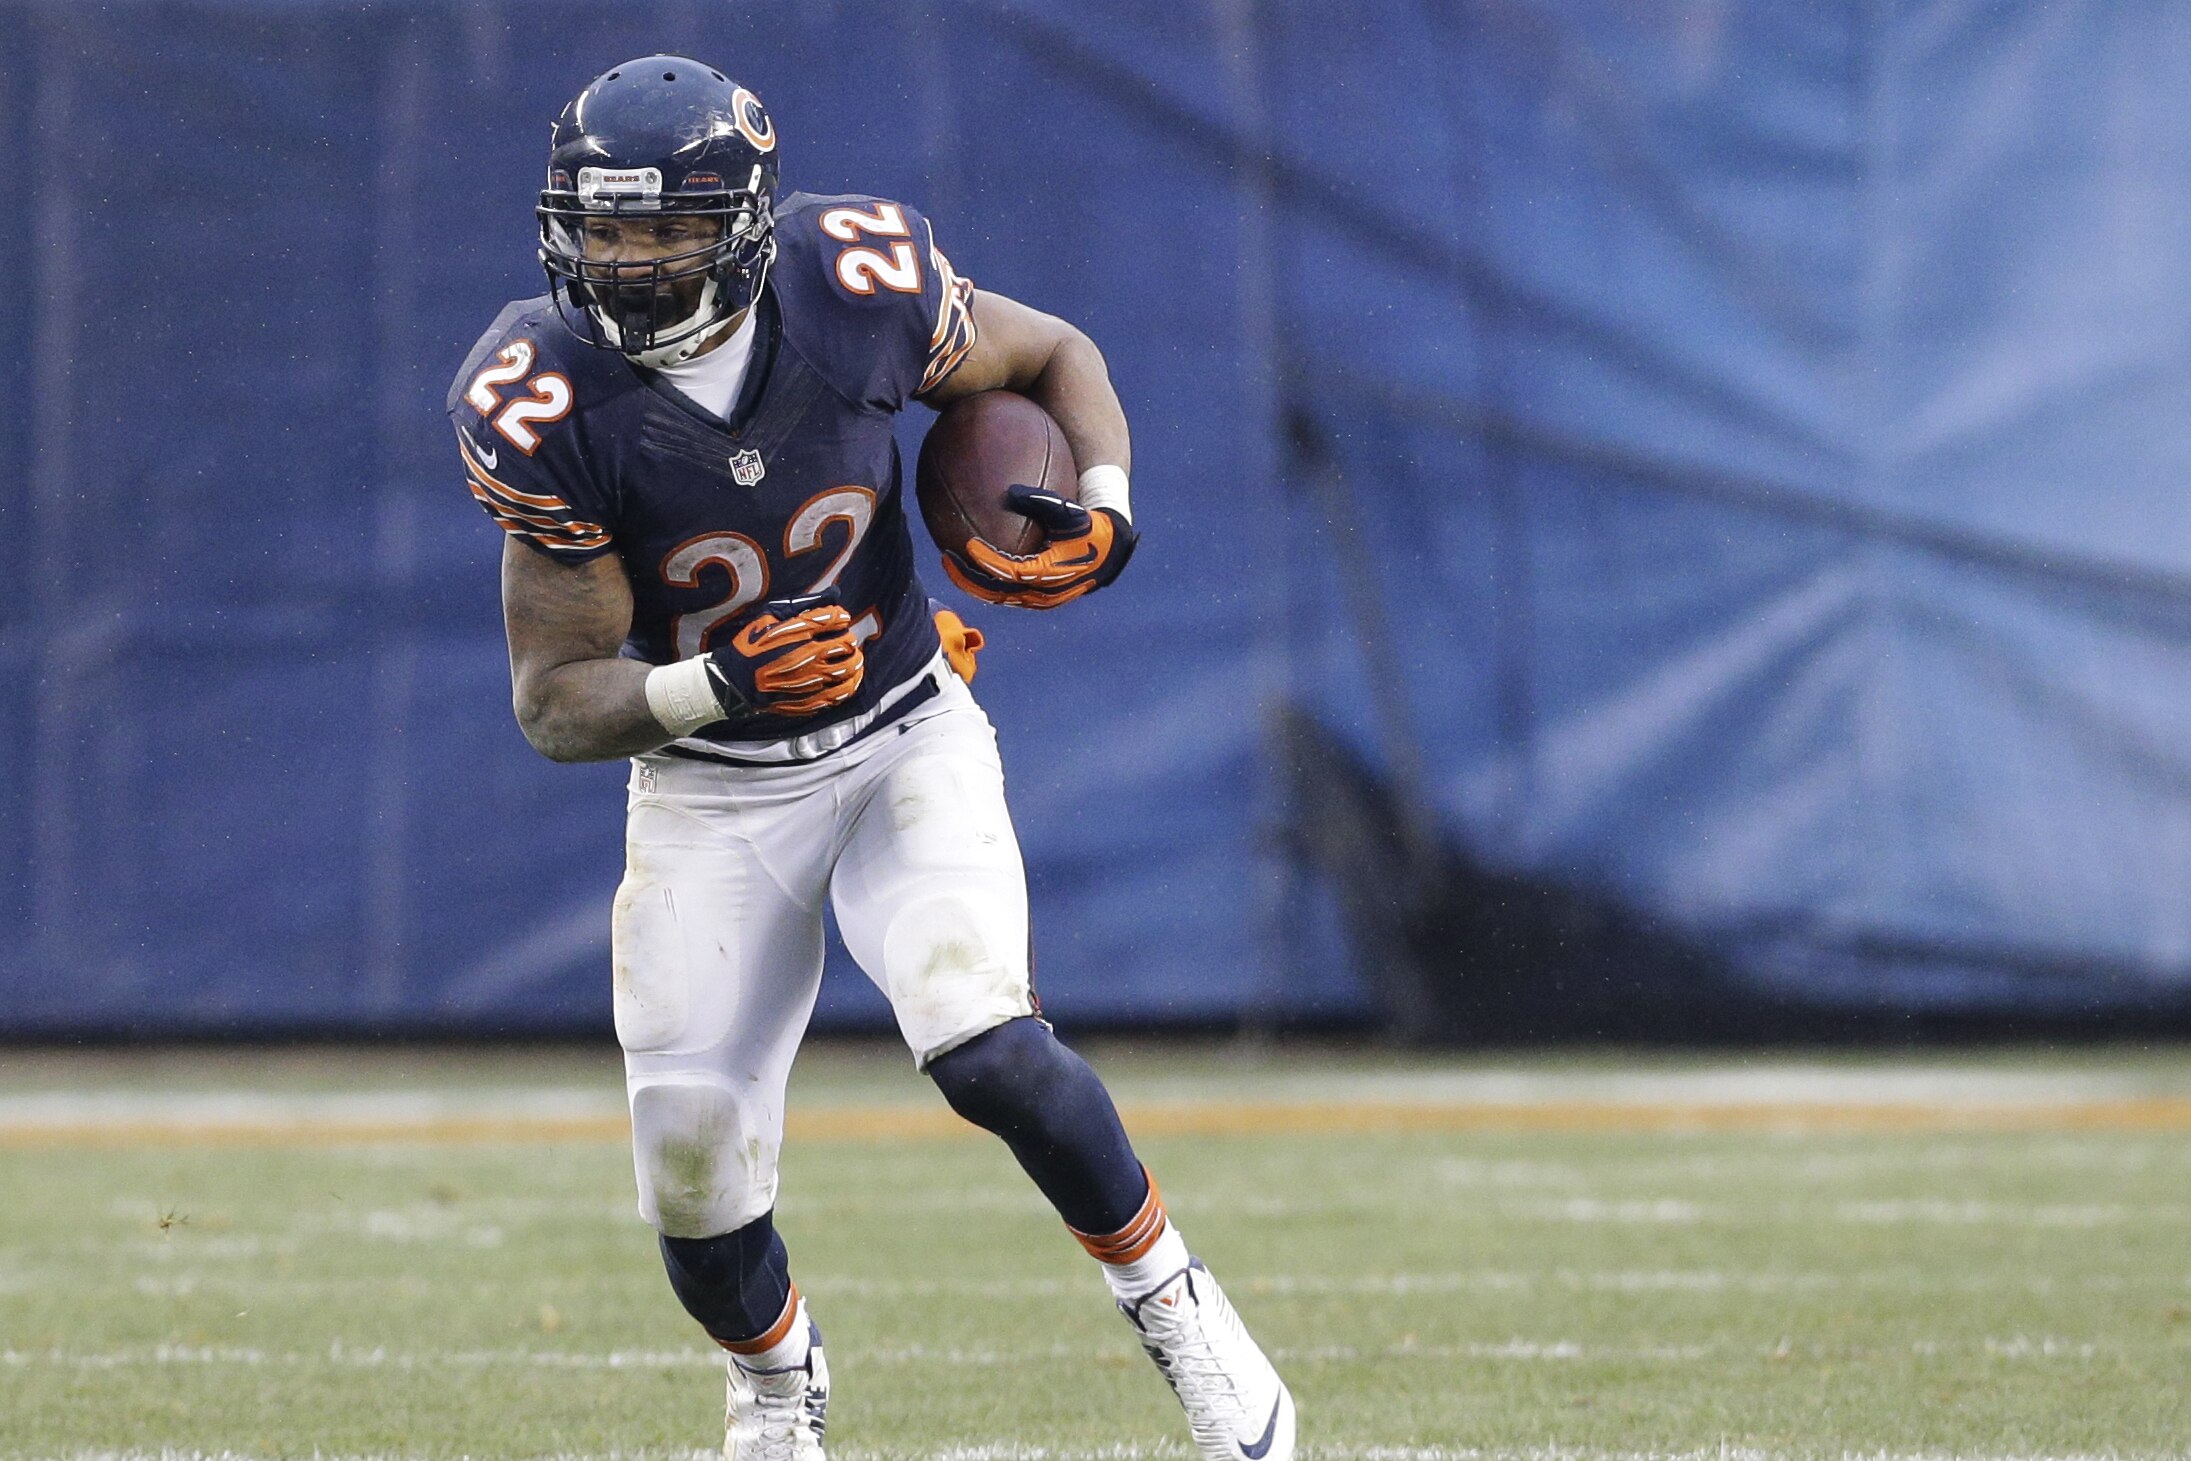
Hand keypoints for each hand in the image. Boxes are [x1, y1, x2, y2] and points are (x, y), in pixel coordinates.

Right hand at [704, 592, 865, 716]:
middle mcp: (810, 654)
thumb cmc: (751, 646)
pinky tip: (849, 680)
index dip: (840, 616)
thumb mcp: (770, 617)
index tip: (840, 618)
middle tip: (846, 639)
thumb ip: (802, 605)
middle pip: (846, 643)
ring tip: (853, 658)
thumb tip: (832, 594)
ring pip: (849, 668)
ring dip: (855, 661)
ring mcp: (812, 679)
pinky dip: (850, 684)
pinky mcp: (811, 698)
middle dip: (849, 638)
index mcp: (799, 632)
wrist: (734, 681)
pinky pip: (841, 693)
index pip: (834, 618)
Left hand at [942, 486, 1136, 608]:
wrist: (1110, 552)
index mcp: (1048, 573)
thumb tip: (1011, 491)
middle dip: (967, 578)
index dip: (985, 561)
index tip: (967, 544)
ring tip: (953, 564)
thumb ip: (1042, 501)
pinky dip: (988, 582)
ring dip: (974, 583)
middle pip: (995, 593)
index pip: (1008, 572)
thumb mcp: (1070, 512)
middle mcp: (1041, 593)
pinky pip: (1006, 594)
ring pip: (998, 597)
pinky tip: (973, 565)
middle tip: (945, 558)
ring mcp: (1039, 600)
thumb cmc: (1090, 528)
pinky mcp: (1038, 599)